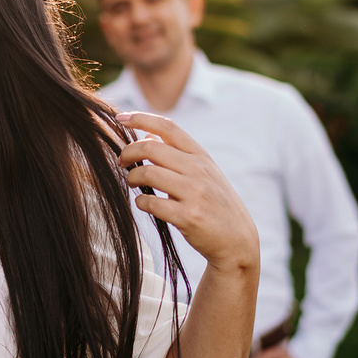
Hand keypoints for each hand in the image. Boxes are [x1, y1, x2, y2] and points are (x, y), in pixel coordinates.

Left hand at [117, 111, 258, 274]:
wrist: (237, 239)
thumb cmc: (215, 203)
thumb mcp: (204, 172)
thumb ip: (178, 154)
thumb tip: (147, 135)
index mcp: (200, 156)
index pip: (167, 127)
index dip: (140, 118)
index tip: (120, 117)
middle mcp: (198, 170)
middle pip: (150, 147)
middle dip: (128, 153)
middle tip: (121, 162)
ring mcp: (194, 193)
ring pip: (147, 173)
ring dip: (132, 178)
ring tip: (133, 183)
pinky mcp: (187, 217)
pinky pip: (151, 203)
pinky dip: (140, 202)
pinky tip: (143, 203)